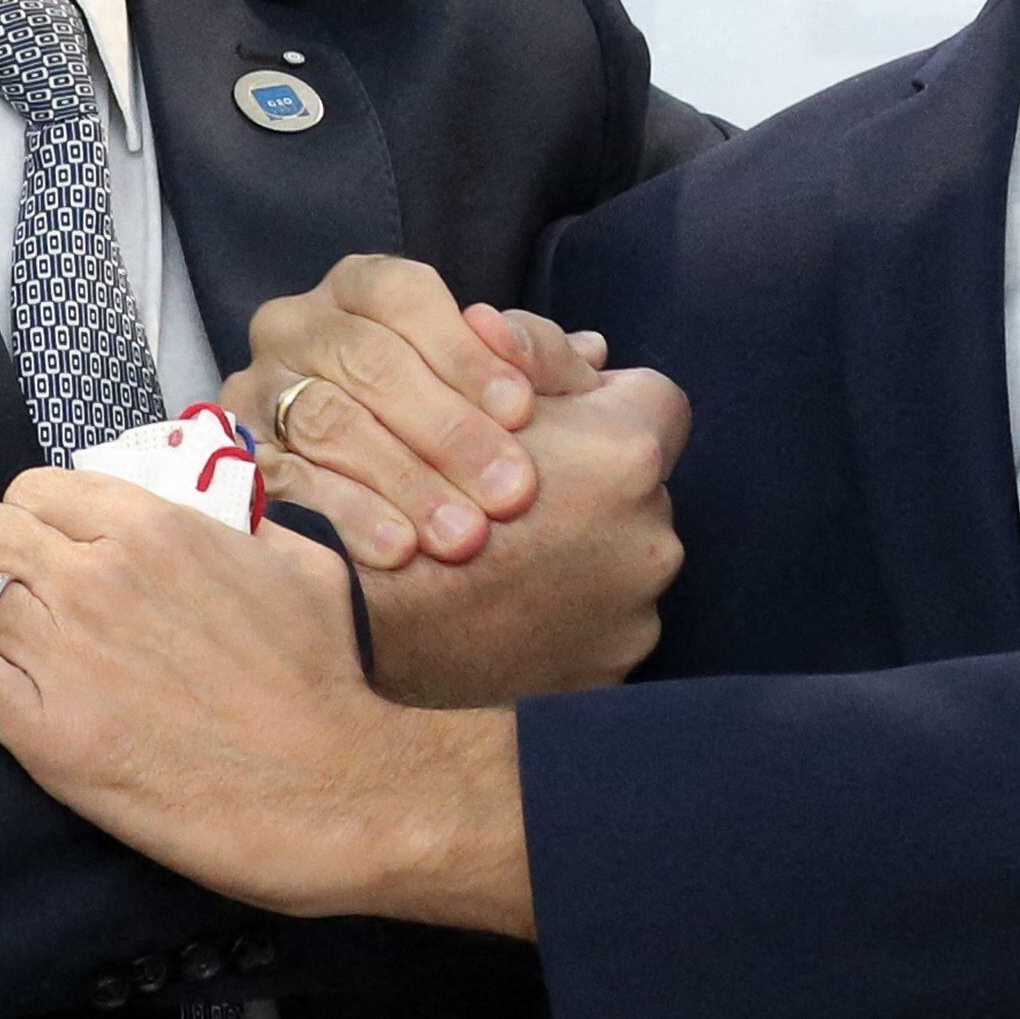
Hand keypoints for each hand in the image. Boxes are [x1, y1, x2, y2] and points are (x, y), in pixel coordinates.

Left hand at [0, 468, 534, 932]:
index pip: (36, 489)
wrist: (331, 788)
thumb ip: (254, 525)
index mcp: (155, 527)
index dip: (25, 518)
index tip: (32, 548)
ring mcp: (64, 651)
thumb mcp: (304, 567)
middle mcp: (97, 574)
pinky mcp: (41, 731)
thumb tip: (231, 513)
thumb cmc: (328, 682)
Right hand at [226, 254, 610, 568]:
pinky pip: (282, 484)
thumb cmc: (432, 452)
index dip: (465, 351)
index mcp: (356, 294)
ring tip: (464, 538)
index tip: (522, 412)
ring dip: (404, 478)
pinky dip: (345, 516)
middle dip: (449, 430)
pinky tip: (398, 555)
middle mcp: (295, 329)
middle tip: (514, 494)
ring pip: (326, 419)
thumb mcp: (485, 398)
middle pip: (368, 359)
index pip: (404, 295)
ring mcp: (252, 393)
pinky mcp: (226, 463)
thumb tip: (595, 358)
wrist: (337, 559)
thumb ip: (535, 372)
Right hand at [354, 372, 690, 707]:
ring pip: (621, 555)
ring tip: (511, 555)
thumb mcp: (470, 393)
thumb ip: (540, 355)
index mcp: (629, 455)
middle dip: (592, 484)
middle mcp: (654, 537)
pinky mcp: (612, 667)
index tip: (564, 424)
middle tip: (521, 494)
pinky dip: (567, 610)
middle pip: (639, 486)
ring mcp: (637, 613)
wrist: (365, 623)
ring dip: (581, 548)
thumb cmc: (412, 491)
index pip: (655, 401)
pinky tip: (511, 605)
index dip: (605, 404)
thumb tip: (595, 350)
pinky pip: (603, 620)